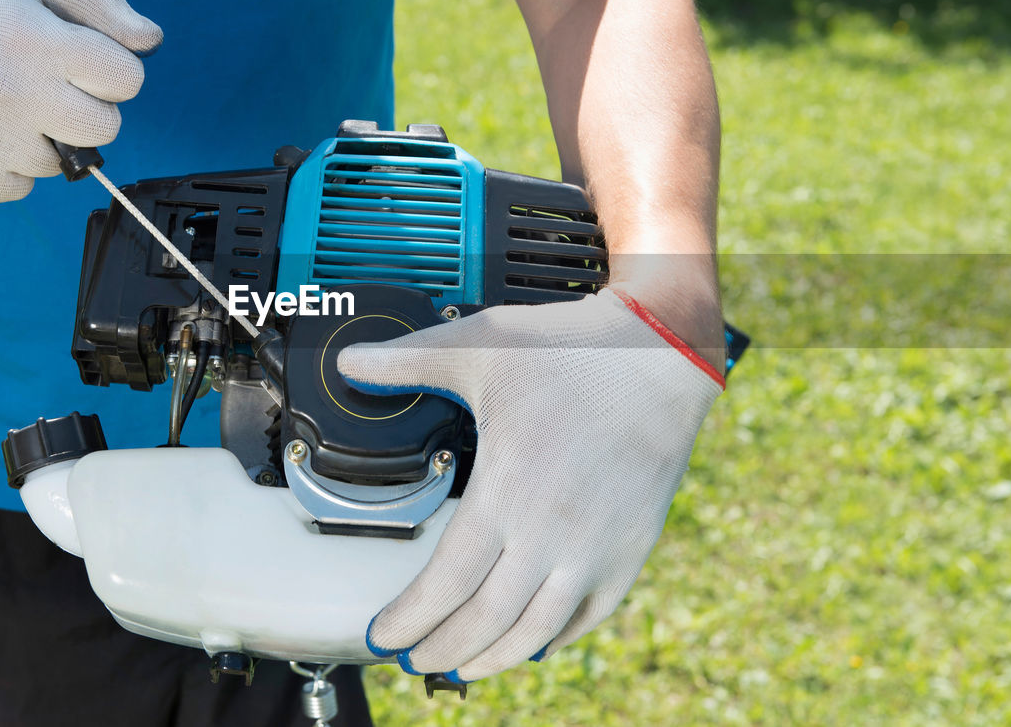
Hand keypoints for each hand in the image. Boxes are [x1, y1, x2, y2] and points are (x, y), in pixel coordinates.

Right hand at [0, 0, 162, 202]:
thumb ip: (100, 6)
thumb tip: (151, 42)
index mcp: (36, 40)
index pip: (126, 79)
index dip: (113, 72)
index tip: (85, 64)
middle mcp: (11, 90)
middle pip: (104, 129)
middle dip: (88, 110)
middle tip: (51, 89)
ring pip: (59, 163)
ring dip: (42, 138)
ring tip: (3, 103)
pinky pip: (19, 188)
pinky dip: (8, 166)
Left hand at [337, 287, 723, 681]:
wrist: (662, 355)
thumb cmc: (572, 351)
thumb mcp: (481, 345)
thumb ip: (409, 361)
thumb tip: (349, 363)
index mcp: (505, 493)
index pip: (445, 583)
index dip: (409, 619)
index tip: (382, 636)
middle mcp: (549, 535)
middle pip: (485, 620)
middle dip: (441, 648)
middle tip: (413, 659)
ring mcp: (595, 549)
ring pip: (537, 630)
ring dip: (493, 657)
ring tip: (462, 666)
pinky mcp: (630, 550)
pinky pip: (590, 614)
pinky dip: (556, 638)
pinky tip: (533, 643)